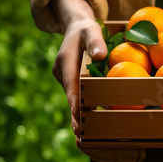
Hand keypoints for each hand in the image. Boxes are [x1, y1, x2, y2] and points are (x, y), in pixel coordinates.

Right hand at [50, 0, 106, 135]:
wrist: (76, 27)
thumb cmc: (86, 28)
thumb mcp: (91, 30)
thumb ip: (95, 41)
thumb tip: (100, 55)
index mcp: (65, 61)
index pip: (71, 84)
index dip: (74, 100)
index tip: (78, 115)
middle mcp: (62, 71)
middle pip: (70, 95)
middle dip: (74, 114)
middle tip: (79, 133)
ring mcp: (64, 77)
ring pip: (72, 97)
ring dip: (77, 114)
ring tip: (83, 134)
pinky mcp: (70, 80)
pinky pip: (76, 94)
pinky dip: (80, 107)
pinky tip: (88, 122)